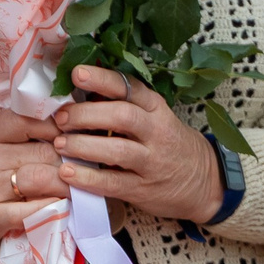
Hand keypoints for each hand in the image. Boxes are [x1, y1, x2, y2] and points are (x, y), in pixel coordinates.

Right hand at [0, 110, 68, 256]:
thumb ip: (21, 137)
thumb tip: (70, 127)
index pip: (30, 119)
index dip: (58, 128)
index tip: (71, 138)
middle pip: (44, 151)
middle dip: (69, 161)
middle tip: (80, 171)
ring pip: (42, 177)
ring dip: (66, 185)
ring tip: (74, 190)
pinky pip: (30, 210)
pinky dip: (51, 209)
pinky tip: (60, 209)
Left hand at [51, 66, 223, 225]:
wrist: (203, 181)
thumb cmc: (168, 144)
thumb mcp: (155, 118)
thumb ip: (125, 106)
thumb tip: (79, 90)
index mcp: (156, 109)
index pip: (130, 87)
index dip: (103, 79)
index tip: (77, 74)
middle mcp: (157, 132)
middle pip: (123, 116)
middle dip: (87, 114)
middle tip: (61, 117)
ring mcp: (151, 162)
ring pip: (118, 150)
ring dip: (84, 145)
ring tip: (59, 144)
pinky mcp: (143, 189)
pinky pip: (114, 183)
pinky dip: (88, 178)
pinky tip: (67, 173)